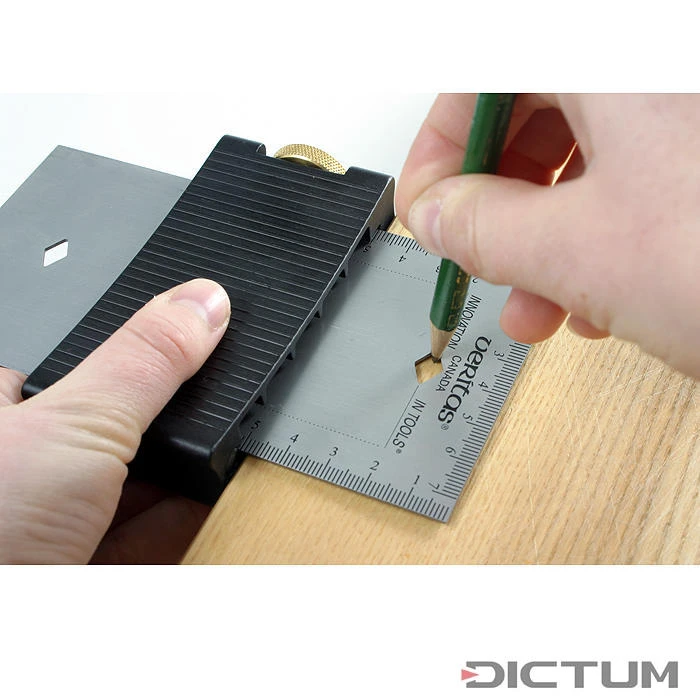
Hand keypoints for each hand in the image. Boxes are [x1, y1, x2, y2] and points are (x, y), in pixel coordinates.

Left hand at [0, 278, 230, 563]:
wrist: (7, 639)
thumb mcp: (74, 423)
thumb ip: (142, 361)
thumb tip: (200, 303)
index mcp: (5, 412)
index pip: (83, 363)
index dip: (140, 350)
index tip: (193, 335)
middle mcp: (30, 466)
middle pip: (121, 423)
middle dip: (171, 413)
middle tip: (217, 386)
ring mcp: (61, 519)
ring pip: (141, 478)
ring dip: (188, 463)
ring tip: (226, 435)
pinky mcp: (94, 564)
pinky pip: (155, 528)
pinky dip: (191, 509)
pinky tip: (214, 488)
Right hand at [396, 94, 699, 377]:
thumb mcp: (579, 248)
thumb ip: (484, 227)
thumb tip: (438, 218)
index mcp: (612, 65)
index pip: (481, 81)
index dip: (439, 148)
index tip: (428, 207)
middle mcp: (654, 76)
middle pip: (533, 119)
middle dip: (493, 205)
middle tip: (473, 253)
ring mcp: (684, 121)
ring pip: (584, 162)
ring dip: (543, 241)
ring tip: (534, 306)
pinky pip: (632, 186)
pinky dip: (598, 242)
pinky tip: (597, 302)